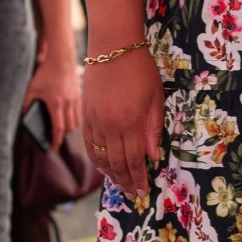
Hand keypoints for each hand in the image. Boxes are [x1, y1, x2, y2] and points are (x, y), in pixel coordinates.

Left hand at [23, 50, 81, 150]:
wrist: (61, 59)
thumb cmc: (45, 73)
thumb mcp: (32, 88)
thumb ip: (28, 104)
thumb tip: (26, 117)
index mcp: (55, 103)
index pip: (58, 128)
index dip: (56, 140)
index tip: (53, 147)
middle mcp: (68, 103)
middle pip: (69, 128)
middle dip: (62, 135)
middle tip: (54, 138)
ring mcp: (76, 100)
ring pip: (76, 122)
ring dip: (69, 127)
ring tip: (61, 129)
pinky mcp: (80, 95)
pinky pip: (80, 113)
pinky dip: (75, 119)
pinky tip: (67, 117)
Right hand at [82, 46, 163, 204]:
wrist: (113, 46)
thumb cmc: (140, 69)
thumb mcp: (156, 97)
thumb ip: (154, 127)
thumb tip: (153, 155)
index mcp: (130, 122)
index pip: (133, 159)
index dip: (138, 177)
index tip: (143, 190)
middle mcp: (109, 126)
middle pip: (116, 162)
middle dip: (125, 181)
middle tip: (133, 195)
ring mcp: (94, 120)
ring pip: (100, 156)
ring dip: (110, 174)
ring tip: (120, 185)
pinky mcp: (85, 114)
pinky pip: (88, 143)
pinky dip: (95, 158)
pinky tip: (102, 167)